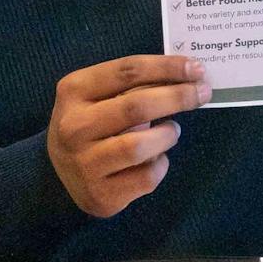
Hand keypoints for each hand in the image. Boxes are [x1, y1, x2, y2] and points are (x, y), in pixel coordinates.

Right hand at [46, 55, 210, 216]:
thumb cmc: (91, 124)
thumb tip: (187, 73)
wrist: (60, 176)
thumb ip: (134, 84)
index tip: (195, 67)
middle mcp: (73, 126)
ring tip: (173, 130)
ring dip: (167, 134)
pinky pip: (145, 177)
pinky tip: (156, 158)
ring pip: (140, 146)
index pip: (127, 71)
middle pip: (136, 105)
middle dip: (177, 97)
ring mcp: (84, 163)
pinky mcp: (99, 194)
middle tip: (202, 92)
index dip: (166, 67)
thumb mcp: (100, 96)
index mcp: (73, 90)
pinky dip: (160, 164)